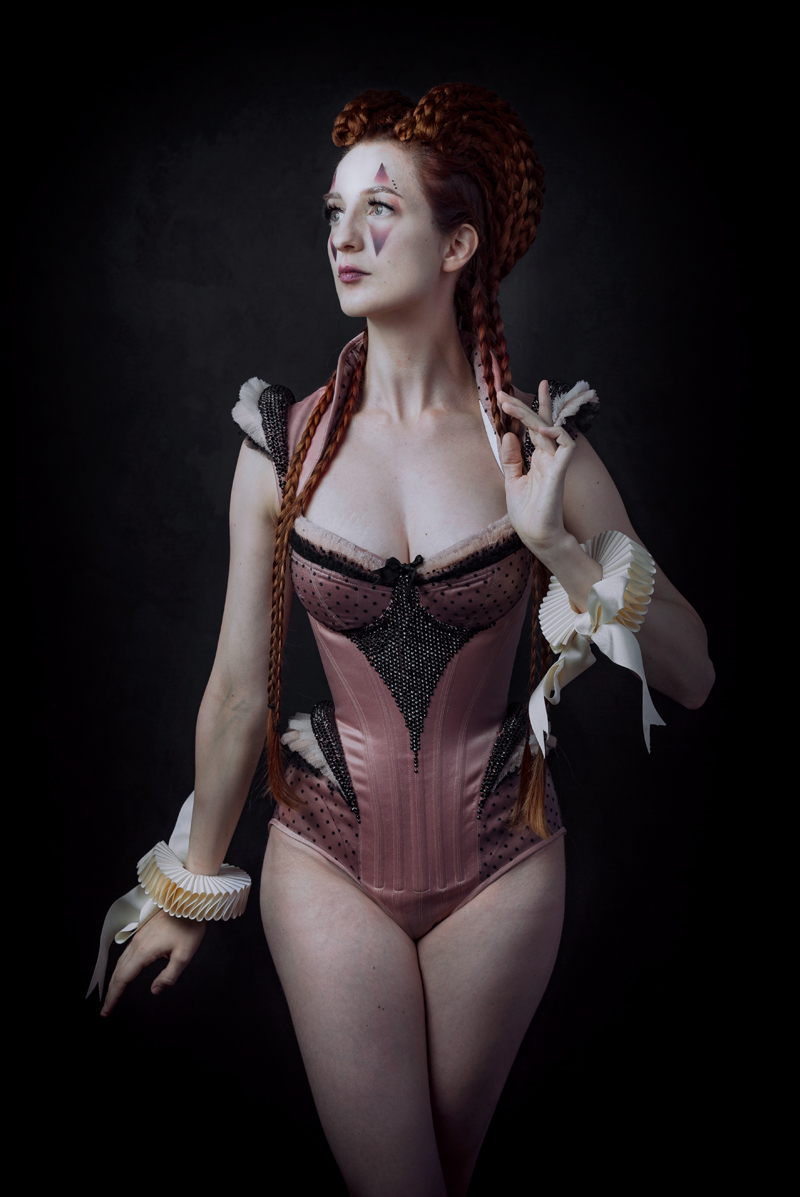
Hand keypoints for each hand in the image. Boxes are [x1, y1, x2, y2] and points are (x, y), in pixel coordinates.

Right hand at [101, 909, 205, 1016]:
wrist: (187, 901)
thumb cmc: (188, 927)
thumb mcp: (184, 955)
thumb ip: (169, 976)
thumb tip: (154, 990)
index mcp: (144, 951)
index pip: (123, 979)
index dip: (113, 996)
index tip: (106, 1011)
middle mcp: (136, 944)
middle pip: (118, 972)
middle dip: (111, 991)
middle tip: (105, 1009)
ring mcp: (138, 937)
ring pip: (120, 962)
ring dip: (115, 980)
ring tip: (113, 994)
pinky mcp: (142, 933)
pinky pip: (126, 954)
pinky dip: (121, 967)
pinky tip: (124, 972)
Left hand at [499, 381, 576, 559]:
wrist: (535, 535)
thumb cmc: (527, 512)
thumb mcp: (512, 481)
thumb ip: (512, 459)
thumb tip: (508, 435)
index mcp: (538, 458)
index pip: (532, 427)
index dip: (522, 411)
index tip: (503, 398)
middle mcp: (548, 457)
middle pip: (542, 422)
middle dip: (525, 405)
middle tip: (503, 392)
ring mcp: (555, 463)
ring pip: (550, 429)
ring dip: (531, 414)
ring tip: (511, 404)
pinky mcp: (560, 472)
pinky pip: (566, 446)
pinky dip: (556, 434)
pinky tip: (541, 428)